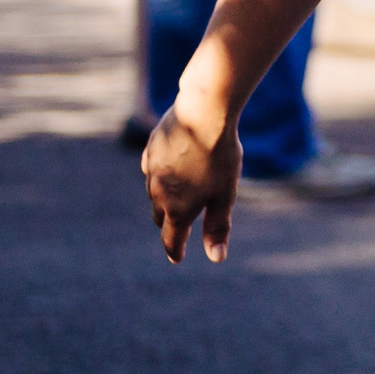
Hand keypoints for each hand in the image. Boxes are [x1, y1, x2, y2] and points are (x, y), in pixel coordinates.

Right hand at [144, 96, 240, 262]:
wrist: (203, 115)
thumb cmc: (220, 157)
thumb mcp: (224, 196)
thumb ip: (217, 227)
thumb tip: (216, 257)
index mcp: (177, 209)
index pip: (171, 239)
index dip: (175, 250)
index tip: (176, 258)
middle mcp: (158, 193)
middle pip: (160, 215)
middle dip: (169, 222)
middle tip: (179, 226)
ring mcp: (150, 170)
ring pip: (154, 191)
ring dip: (165, 196)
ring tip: (178, 193)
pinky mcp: (150, 149)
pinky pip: (152, 168)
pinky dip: (161, 173)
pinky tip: (170, 166)